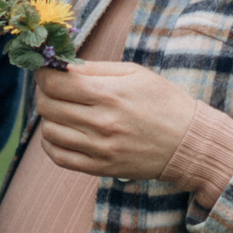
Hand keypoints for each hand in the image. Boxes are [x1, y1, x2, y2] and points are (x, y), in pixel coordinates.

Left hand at [32, 61, 199, 180]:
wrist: (189, 143)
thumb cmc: (163, 102)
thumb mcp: (134, 73)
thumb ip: (95, 69)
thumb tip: (60, 64)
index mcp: (111, 94)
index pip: (55, 82)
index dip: (43, 73)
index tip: (46, 70)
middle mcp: (103, 123)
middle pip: (47, 105)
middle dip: (43, 92)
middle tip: (52, 88)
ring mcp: (101, 149)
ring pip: (49, 131)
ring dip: (48, 117)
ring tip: (60, 110)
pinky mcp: (101, 168)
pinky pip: (59, 157)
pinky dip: (51, 143)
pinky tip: (60, 132)